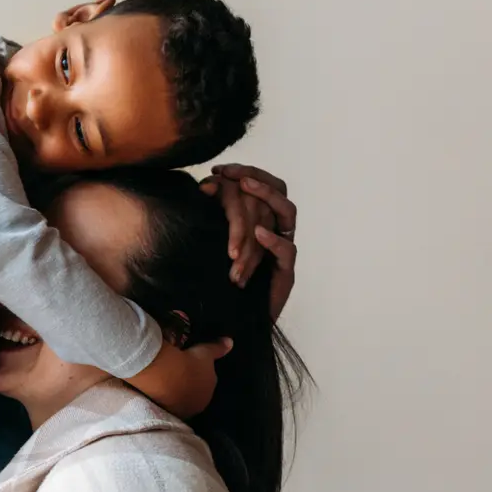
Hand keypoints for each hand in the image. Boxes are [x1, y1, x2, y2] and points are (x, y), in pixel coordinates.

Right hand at [136, 337, 231, 420]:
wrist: (166, 375)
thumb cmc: (189, 362)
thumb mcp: (205, 352)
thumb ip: (218, 348)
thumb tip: (230, 342)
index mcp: (211, 387)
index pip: (208, 381)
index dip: (200, 374)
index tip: (191, 367)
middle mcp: (202, 402)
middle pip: (196, 393)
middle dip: (190, 385)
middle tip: (179, 374)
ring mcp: (186, 410)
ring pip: (183, 400)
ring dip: (178, 393)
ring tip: (167, 381)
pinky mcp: (171, 414)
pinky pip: (170, 405)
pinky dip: (167, 399)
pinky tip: (161, 390)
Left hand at [199, 165, 296, 320]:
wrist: (229, 321)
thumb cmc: (219, 280)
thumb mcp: (211, 243)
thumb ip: (211, 216)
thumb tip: (204, 187)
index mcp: (261, 221)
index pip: (263, 184)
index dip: (245, 172)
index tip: (219, 170)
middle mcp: (276, 231)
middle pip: (280, 191)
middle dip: (258, 178)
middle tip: (236, 176)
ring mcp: (283, 250)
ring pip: (288, 213)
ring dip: (266, 197)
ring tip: (245, 189)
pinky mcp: (286, 273)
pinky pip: (286, 250)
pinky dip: (272, 239)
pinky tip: (258, 233)